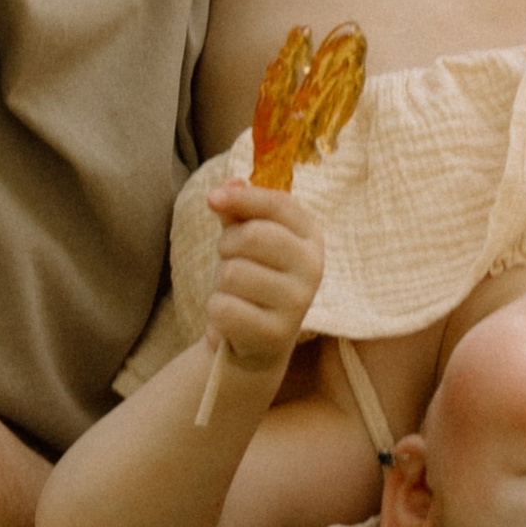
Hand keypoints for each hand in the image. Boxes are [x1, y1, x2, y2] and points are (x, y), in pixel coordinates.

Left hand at [201, 179, 323, 376]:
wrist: (255, 342)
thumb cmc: (250, 279)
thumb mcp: (245, 239)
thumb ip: (238, 209)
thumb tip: (228, 184)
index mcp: (310, 236)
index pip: (279, 204)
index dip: (242, 197)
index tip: (211, 199)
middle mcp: (314, 267)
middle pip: (253, 235)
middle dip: (227, 246)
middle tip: (229, 260)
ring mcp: (299, 302)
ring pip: (233, 273)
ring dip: (220, 283)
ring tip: (234, 293)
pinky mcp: (277, 334)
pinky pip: (224, 308)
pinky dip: (216, 311)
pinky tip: (231, 318)